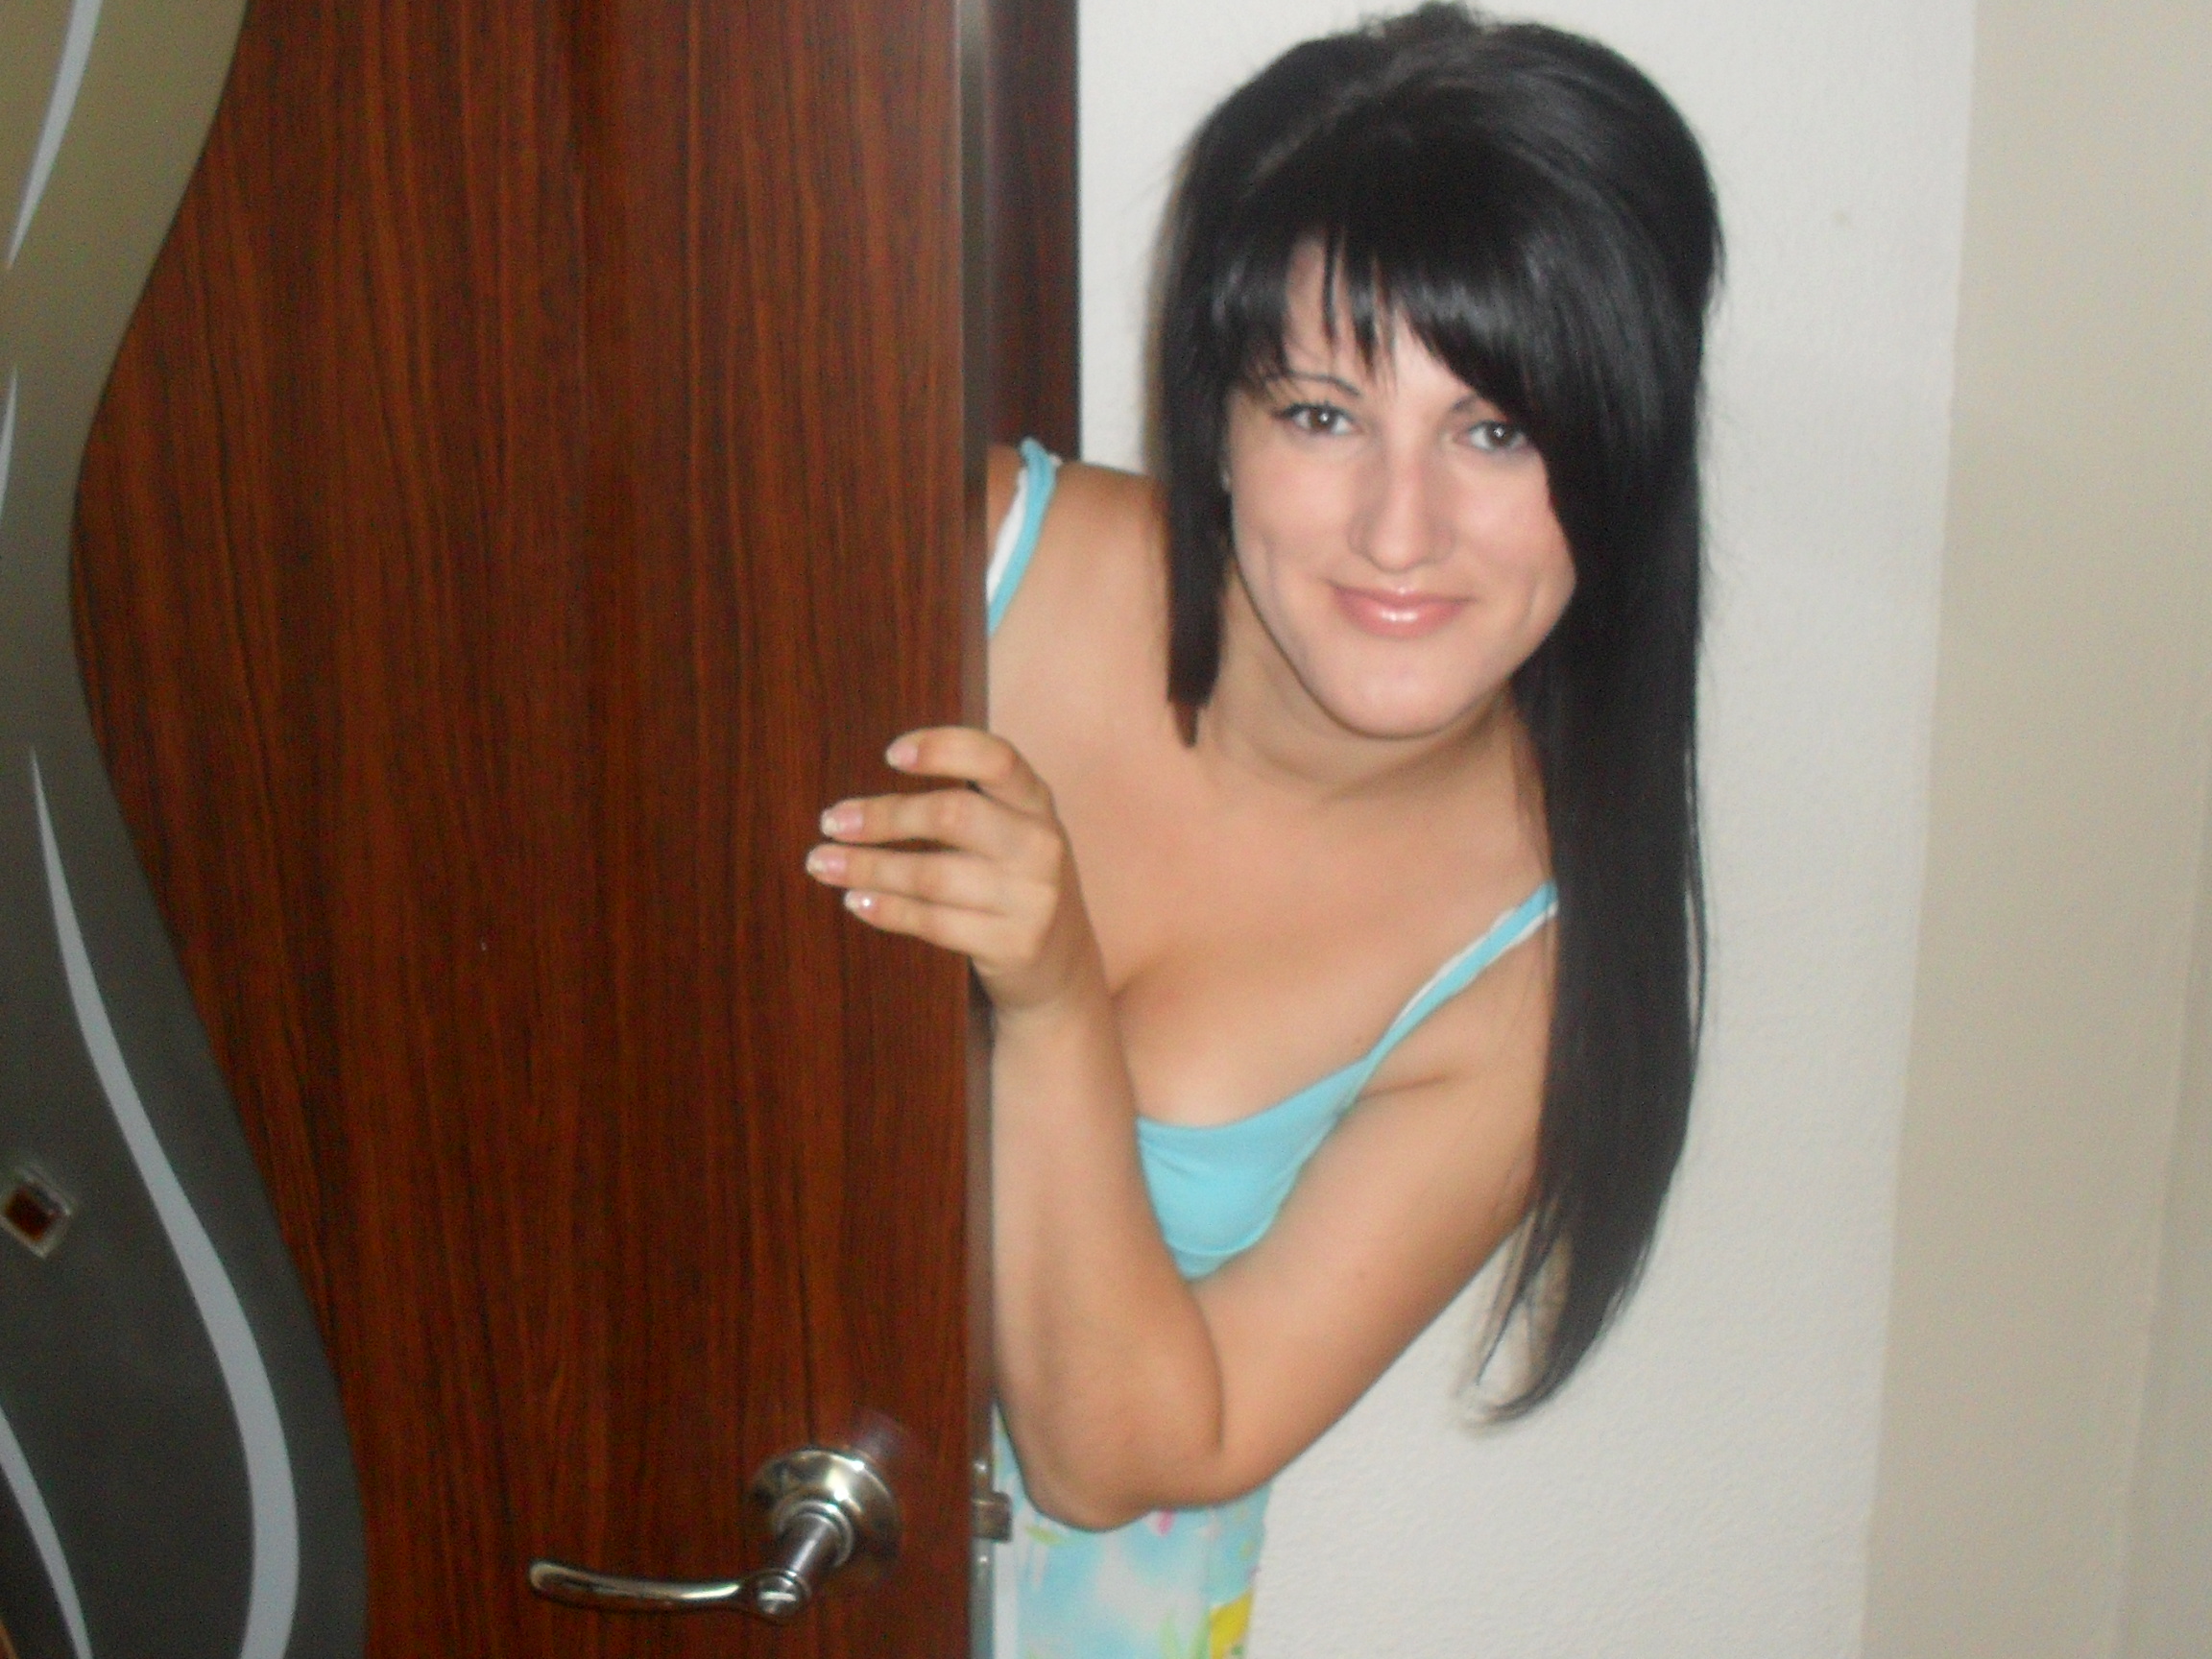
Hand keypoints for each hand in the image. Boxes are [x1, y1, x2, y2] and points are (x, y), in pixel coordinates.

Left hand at [805, 728, 1100, 1013]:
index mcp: (1036, 802)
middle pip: (954, 815)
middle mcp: (1041, 845)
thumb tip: (865, 802)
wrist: (1060, 965)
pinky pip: (934, 922)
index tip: (891, 754)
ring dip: (869, 867)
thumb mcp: (1010, 833)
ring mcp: (1032, 898)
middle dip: (884, 817)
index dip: (944, 749)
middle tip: (832, 821)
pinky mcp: (1013, 945)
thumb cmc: (1013, 883)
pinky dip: (887, 910)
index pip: (997, 758)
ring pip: (933, 875)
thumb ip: (966, 804)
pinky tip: (857, 901)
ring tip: (824, 863)